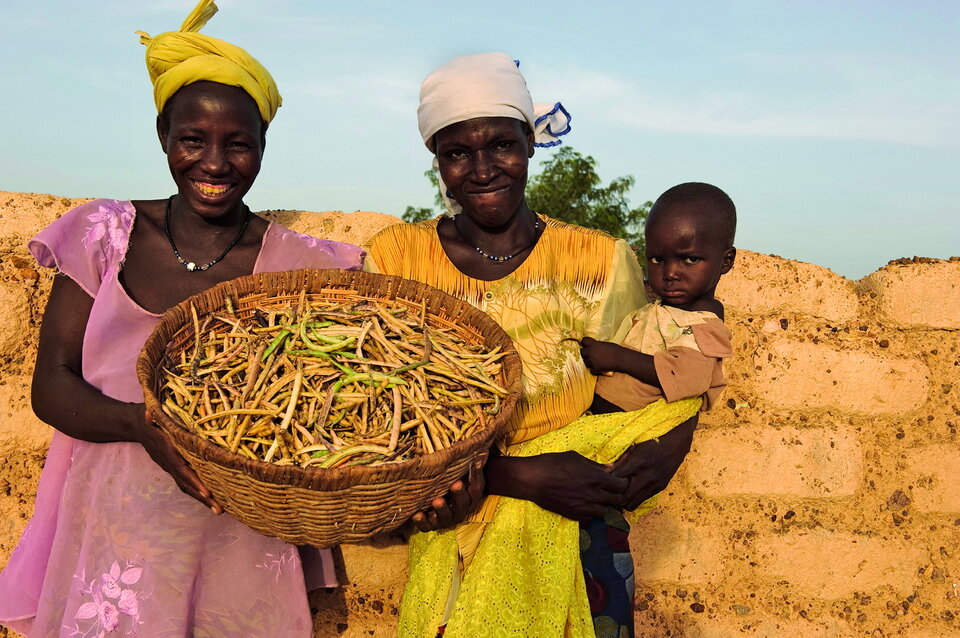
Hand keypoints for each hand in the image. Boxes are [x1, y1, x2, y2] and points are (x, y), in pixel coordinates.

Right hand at [135, 407, 221, 513]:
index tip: (207, 491)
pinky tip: (213, 499)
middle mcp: (169, 462)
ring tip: (219, 510)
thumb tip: (148, 414)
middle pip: (187, 483)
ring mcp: (171, 467)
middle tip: (219, 510)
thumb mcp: (149, 412)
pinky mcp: (174, 468)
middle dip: (203, 497)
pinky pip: (187, 482)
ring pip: (187, 486)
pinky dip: (198, 491)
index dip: (193, 480)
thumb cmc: (149, 415)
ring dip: (203, 499)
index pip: (181, 468)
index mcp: (167, 450)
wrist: (136, 425)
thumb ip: (150, 415)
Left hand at [410, 452, 487, 532]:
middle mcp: (460, 511)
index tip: (474, 462)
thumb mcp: (461, 477)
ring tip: (437, 501)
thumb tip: (484, 449)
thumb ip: (472, 465)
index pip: (476, 487)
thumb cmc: (451, 486)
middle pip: (462, 504)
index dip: (476, 475)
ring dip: (442, 509)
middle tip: (455, 484)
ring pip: (446, 517)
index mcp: (470, 498)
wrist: (434, 506)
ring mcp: (446, 519)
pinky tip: (417, 514)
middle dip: (459, 495)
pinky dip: (422, 521)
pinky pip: (427, 526)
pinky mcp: (431, 525)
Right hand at [487, 451, 627, 521]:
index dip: (622, 482)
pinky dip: (591, 513)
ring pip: (604, 511)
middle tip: (611, 490)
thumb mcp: (576, 458)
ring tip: (598, 499)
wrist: (533, 479)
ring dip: (604, 505)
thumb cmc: (553, 463)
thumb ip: (595, 466)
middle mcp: (593, 494)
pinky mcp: (574, 515)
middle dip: (615, 494)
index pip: (621, 485)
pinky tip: (586, 505)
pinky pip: (591, 518)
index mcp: (596, 477)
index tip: (619, 480)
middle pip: (615, 500)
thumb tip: (610, 469)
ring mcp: (584, 507)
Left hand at [579, 337, 623, 375]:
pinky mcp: (595, 368)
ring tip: (597, 362)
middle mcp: (590, 351)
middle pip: (582, 352)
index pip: (583, 340)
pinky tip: (599, 369)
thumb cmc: (615, 349)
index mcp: (593, 344)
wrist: (621, 358)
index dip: (585, 343)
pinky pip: (591, 371)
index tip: (587, 345)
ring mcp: (592, 360)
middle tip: (592, 355)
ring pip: (586, 362)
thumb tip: (595, 346)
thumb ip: (597, 345)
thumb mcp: (604, 344)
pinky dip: (595, 371)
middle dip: (586, 353)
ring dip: (590, 362)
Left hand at [610, 415, 696, 509]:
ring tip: (618, 495)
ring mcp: (655, 483)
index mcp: (638, 462)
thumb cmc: (652, 442)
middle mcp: (647, 475)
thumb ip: (621, 461)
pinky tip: (630, 492)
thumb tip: (606, 472)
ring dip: (624, 501)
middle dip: (614, 498)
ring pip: (633, 503)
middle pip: (624, 497)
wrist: (676, 444)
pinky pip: (643, 500)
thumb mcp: (635, 447)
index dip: (607, 483)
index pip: (617, 479)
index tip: (601, 483)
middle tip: (607, 494)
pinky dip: (634, 498)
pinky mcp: (660, 487)